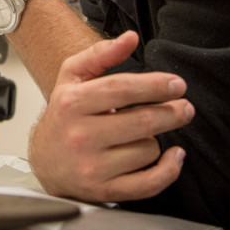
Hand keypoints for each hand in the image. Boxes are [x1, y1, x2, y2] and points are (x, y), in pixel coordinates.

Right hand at [29, 32, 193, 202]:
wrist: (45, 161)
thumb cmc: (64, 116)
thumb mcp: (72, 78)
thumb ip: (100, 54)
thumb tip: (131, 38)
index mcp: (73, 103)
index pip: (123, 89)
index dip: (156, 85)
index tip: (177, 85)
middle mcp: (80, 136)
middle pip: (143, 121)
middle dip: (172, 112)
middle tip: (184, 107)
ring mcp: (92, 166)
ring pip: (148, 149)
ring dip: (157, 139)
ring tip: (147, 133)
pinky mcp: (104, 190)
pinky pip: (148, 183)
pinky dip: (169, 170)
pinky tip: (174, 155)